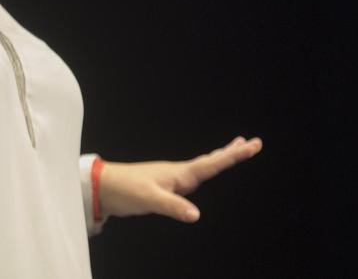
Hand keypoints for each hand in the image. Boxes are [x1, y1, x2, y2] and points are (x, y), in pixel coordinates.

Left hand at [98, 136, 262, 222]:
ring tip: (235, 149)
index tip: (252, 145)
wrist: (105, 186)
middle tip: (253, 143)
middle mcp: (179, 172)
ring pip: (203, 166)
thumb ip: (173, 206)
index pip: (212, 163)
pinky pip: (193, 175)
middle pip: (212, 160)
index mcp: (179, 173)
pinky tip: (204, 171)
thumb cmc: (125, 189)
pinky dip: (205, 169)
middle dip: (232, 153)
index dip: (233, 155)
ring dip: (220, 158)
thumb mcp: (150, 199)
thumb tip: (196, 215)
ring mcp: (173, 177)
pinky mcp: (166, 184)